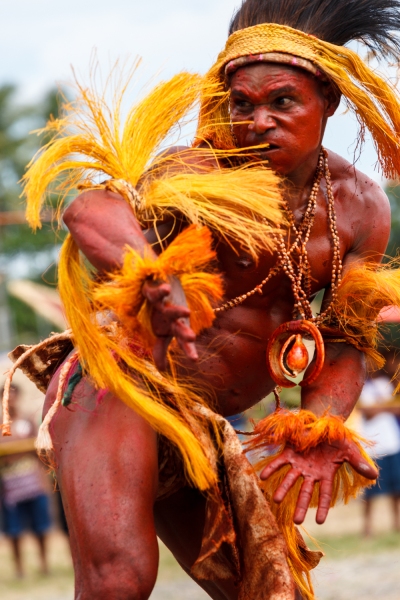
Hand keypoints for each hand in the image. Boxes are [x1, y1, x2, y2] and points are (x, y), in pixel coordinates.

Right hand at [142, 276, 197, 370]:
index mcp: (171, 327)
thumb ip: (161, 350)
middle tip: (192, 338)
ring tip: (187, 312)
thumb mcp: (160, 331)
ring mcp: (163, 304)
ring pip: (170, 310)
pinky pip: (157, 293)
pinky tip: (166, 289)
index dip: (187, 349)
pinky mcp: (154, 290)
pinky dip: (161, 291)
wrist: (154, 282)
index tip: (194, 360)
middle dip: (184, 333)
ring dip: (177, 311)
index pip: (181, 341)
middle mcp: (170, 317)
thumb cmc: (161, 311)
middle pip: (178, 327)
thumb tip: (162, 371)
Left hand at [260, 438, 376, 524]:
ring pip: (290, 479)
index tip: (320, 522)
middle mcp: (310, 472)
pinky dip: (271, 469)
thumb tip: (374, 475)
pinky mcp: (289, 453)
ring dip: (283, 489)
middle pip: (305, 492)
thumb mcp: (349, 450)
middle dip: (301, 506)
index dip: (323, 507)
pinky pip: (279, 462)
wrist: (323, 422)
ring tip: (276, 500)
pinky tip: (262, 477)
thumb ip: (358, 463)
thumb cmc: (337, 439)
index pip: (324, 494)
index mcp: (325, 474)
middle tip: (296, 522)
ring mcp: (299, 464)